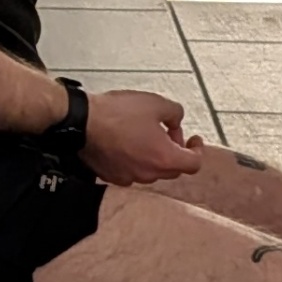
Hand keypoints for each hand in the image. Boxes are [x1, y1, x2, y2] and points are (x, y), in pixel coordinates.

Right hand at [81, 90, 203, 186]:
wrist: (83, 122)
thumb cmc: (119, 113)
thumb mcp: (156, 103)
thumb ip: (176, 113)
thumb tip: (175, 122)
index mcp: (164, 158)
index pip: (194, 164)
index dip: (197, 150)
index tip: (194, 140)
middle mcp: (149, 174)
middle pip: (173, 169)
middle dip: (176, 151)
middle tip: (169, 132)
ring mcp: (129, 178)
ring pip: (152, 171)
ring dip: (156, 156)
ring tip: (147, 136)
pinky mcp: (112, 177)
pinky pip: (132, 172)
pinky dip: (137, 160)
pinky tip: (129, 144)